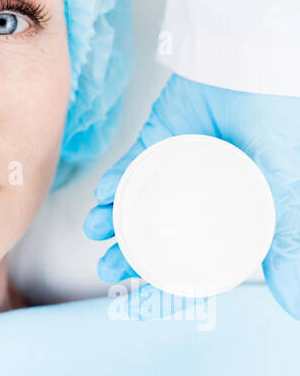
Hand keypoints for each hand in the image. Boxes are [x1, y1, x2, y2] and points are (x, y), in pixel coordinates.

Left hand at [83, 73, 299, 317]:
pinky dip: (117, 183)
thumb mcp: (288, 191)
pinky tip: (103, 197)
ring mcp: (181, 169)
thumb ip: (289, 249)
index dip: (169, 285)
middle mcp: (204, 196)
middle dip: (131, 256)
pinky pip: (134, 167)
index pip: (197, 261)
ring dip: (114, 221)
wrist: (255, 64)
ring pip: (140, 205)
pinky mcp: (161, 139)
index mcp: (236, 214)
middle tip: (107, 269)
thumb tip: (296, 312)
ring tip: (96, 233)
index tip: (137, 303)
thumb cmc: (282, 123)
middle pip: (161, 236)